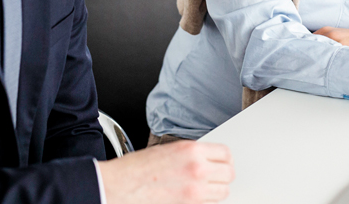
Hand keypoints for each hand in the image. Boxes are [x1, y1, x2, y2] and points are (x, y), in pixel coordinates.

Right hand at [99, 141, 234, 203]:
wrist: (120, 187)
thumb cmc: (136, 169)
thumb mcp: (167, 149)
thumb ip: (191, 153)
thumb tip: (206, 159)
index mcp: (192, 151)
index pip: (226, 154)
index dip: (224, 158)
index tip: (221, 161)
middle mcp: (197, 170)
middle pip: (229, 174)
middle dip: (222, 174)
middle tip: (214, 175)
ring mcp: (195, 192)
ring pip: (223, 192)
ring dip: (216, 190)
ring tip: (203, 187)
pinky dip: (206, 202)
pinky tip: (195, 197)